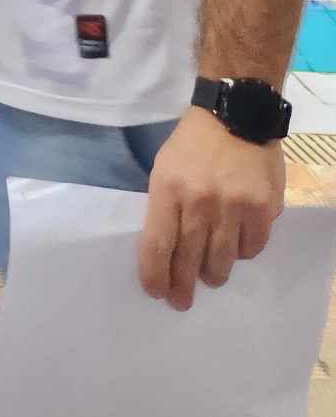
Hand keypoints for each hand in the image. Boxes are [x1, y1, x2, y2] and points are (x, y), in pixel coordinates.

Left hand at [138, 105, 284, 310]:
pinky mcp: (262, 209)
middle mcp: (200, 202)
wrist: (235, 116)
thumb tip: (164, 250)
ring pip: (222, 261)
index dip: (154, 276)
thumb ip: (164, 207)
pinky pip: (251, 249)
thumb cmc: (192, 145)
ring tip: (209, 275)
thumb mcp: (164, 168)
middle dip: (182, 287)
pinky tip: (236, 245)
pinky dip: (242, 252)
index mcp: (168, 189)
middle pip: (189, 260)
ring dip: (213, 273)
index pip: (157, 245)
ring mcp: (234, 207)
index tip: (155, 292)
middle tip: (181, 300)